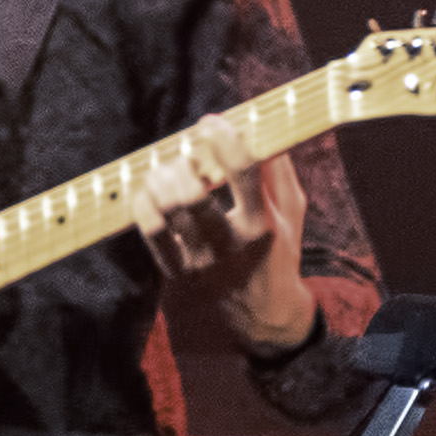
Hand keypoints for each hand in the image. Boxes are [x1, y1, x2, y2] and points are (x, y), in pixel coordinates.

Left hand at [136, 139, 314, 352]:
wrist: (265, 312)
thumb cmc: (279, 252)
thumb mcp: (292, 213)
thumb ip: (279, 172)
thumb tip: (262, 128)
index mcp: (264, 223)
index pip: (244, 173)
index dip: (224, 140)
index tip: (210, 123)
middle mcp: (232, 242)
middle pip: (194, 194)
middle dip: (181, 165)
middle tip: (181, 156)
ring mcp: (203, 260)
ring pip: (169, 211)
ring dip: (160, 181)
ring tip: (163, 171)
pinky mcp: (181, 273)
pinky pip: (153, 236)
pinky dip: (143, 208)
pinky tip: (146, 194)